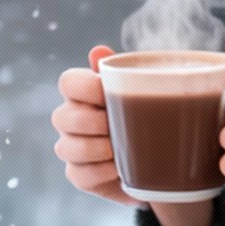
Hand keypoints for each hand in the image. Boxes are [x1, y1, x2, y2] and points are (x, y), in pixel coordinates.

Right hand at [50, 44, 143, 207]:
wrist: (162, 158)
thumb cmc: (148, 116)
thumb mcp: (143, 92)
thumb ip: (122, 71)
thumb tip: (98, 51)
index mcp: (83, 93)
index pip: (68, 82)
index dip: (86, 87)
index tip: (111, 94)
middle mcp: (70, 118)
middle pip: (62, 116)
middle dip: (94, 122)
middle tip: (122, 125)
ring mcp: (71, 147)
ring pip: (66, 147)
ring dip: (98, 149)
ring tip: (124, 149)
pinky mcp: (78, 174)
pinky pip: (79, 174)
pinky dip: (101, 172)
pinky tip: (120, 169)